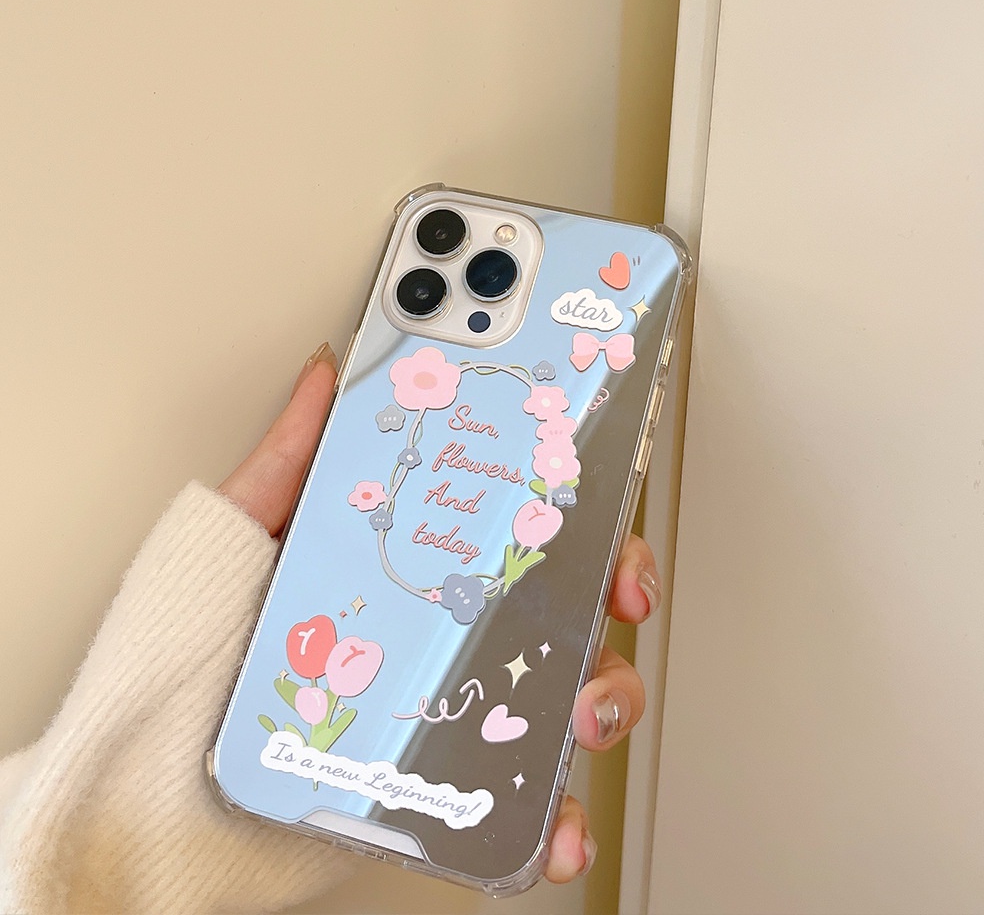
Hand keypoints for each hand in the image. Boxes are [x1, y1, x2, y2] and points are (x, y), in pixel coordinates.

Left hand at [222, 343, 661, 882]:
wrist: (154, 783)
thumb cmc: (193, 653)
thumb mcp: (246, 534)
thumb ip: (291, 457)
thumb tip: (325, 374)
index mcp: (416, 572)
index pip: (516, 530)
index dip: (577, 518)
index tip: (603, 511)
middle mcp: (444, 636)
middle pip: (563, 606)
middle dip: (613, 597)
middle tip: (616, 600)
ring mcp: (450, 711)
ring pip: (562, 698)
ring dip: (603, 701)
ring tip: (581, 714)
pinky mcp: (441, 786)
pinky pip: (517, 803)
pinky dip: (552, 818)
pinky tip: (553, 822)